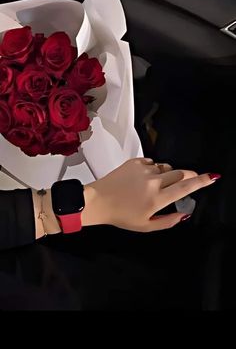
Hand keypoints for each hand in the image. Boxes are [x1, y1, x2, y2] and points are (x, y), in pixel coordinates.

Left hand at [82, 158, 220, 231]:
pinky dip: (152, 169)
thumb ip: (168, 221)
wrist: (99, 201)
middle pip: (180, 173)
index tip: (211, 177)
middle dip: (186, 176)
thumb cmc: (121, 216)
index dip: (201, 181)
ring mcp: (144, 170)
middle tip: (184, 181)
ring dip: (167, 174)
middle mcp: (153, 181)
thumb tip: (184, 214)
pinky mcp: (135, 162)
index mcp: (158, 198)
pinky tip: (143, 179)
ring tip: (155, 184)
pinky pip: (152, 163)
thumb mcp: (146, 226)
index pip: (186, 187)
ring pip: (166, 167)